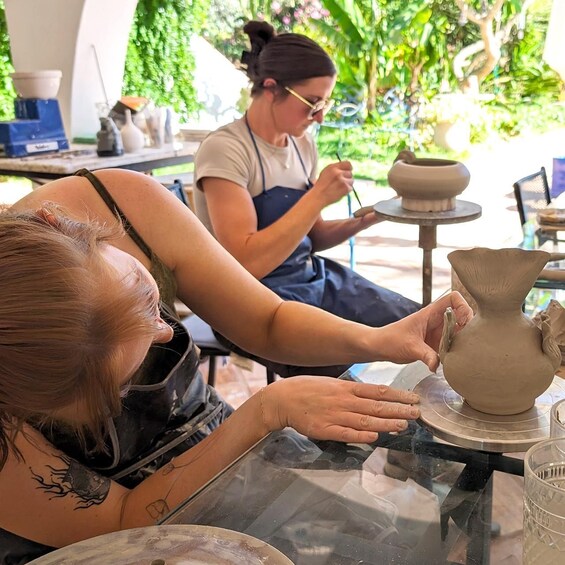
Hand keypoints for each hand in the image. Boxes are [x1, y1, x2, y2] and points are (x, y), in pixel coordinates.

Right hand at [262, 377, 420, 443]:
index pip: (377, 391)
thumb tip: (373, 395)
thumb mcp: (332, 384)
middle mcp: (344, 401)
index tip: (413, 398)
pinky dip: (361, 435)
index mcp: (346, 388)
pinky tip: (375, 436)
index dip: (397, 395)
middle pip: (376, 406)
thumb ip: (352, 391)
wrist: (283, 399)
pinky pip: (346, 433)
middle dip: (398, 409)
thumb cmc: (308, 390)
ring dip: (386, 422)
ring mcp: (335, 415)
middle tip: (417, 412)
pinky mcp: (325, 430)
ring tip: (403, 425)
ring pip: (365, 419)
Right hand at [313, 161, 353, 206]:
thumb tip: (348, 169)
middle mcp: (338, 172)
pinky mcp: (345, 187)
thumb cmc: (322, 186)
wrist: (318, 197)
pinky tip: (339, 192)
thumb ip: (336, 169)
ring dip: (347, 185)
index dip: (349, 169)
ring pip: (351, 181)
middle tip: (340, 184)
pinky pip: (350, 188)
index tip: (347, 173)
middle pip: (350, 173)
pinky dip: (346, 191)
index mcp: (333, 167)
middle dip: (347, 179)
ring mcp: (342, 180)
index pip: (348, 164)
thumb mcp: (326, 173)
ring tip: (338, 188)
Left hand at [377, 291, 472, 371]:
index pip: (454, 298)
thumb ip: (426, 355)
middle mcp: (438, 321)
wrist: (380, 347)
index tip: (465, 323)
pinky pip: (453, 345)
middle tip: (468, 342)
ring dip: (464, 341)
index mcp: (431, 313)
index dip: (464, 307)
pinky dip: (457, 351)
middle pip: (463, 316)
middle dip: (469, 327)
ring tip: (463, 352)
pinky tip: (455, 360)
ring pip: (460, 332)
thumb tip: (437, 365)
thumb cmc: (391, 340)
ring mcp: (439, 332)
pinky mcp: (437, 344)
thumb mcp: (409, 347)